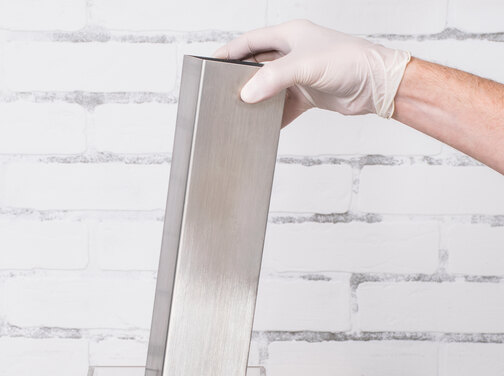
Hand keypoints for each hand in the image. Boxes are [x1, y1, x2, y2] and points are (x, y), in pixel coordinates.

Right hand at [214, 19, 409, 126]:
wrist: (376, 86)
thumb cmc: (350, 62)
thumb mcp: (306, 65)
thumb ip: (274, 78)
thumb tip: (246, 94)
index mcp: (290, 36)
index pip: (251, 41)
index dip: (230, 52)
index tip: (211, 64)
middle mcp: (294, 53)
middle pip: (258, 66)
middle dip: (241, 79)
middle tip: (223, 93)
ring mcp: (300, 75)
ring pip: (270, 89)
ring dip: (258, 101)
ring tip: (241, 112)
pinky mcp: (308, 95)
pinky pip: (284, 107)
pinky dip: (275, 117)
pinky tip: (265, 126)